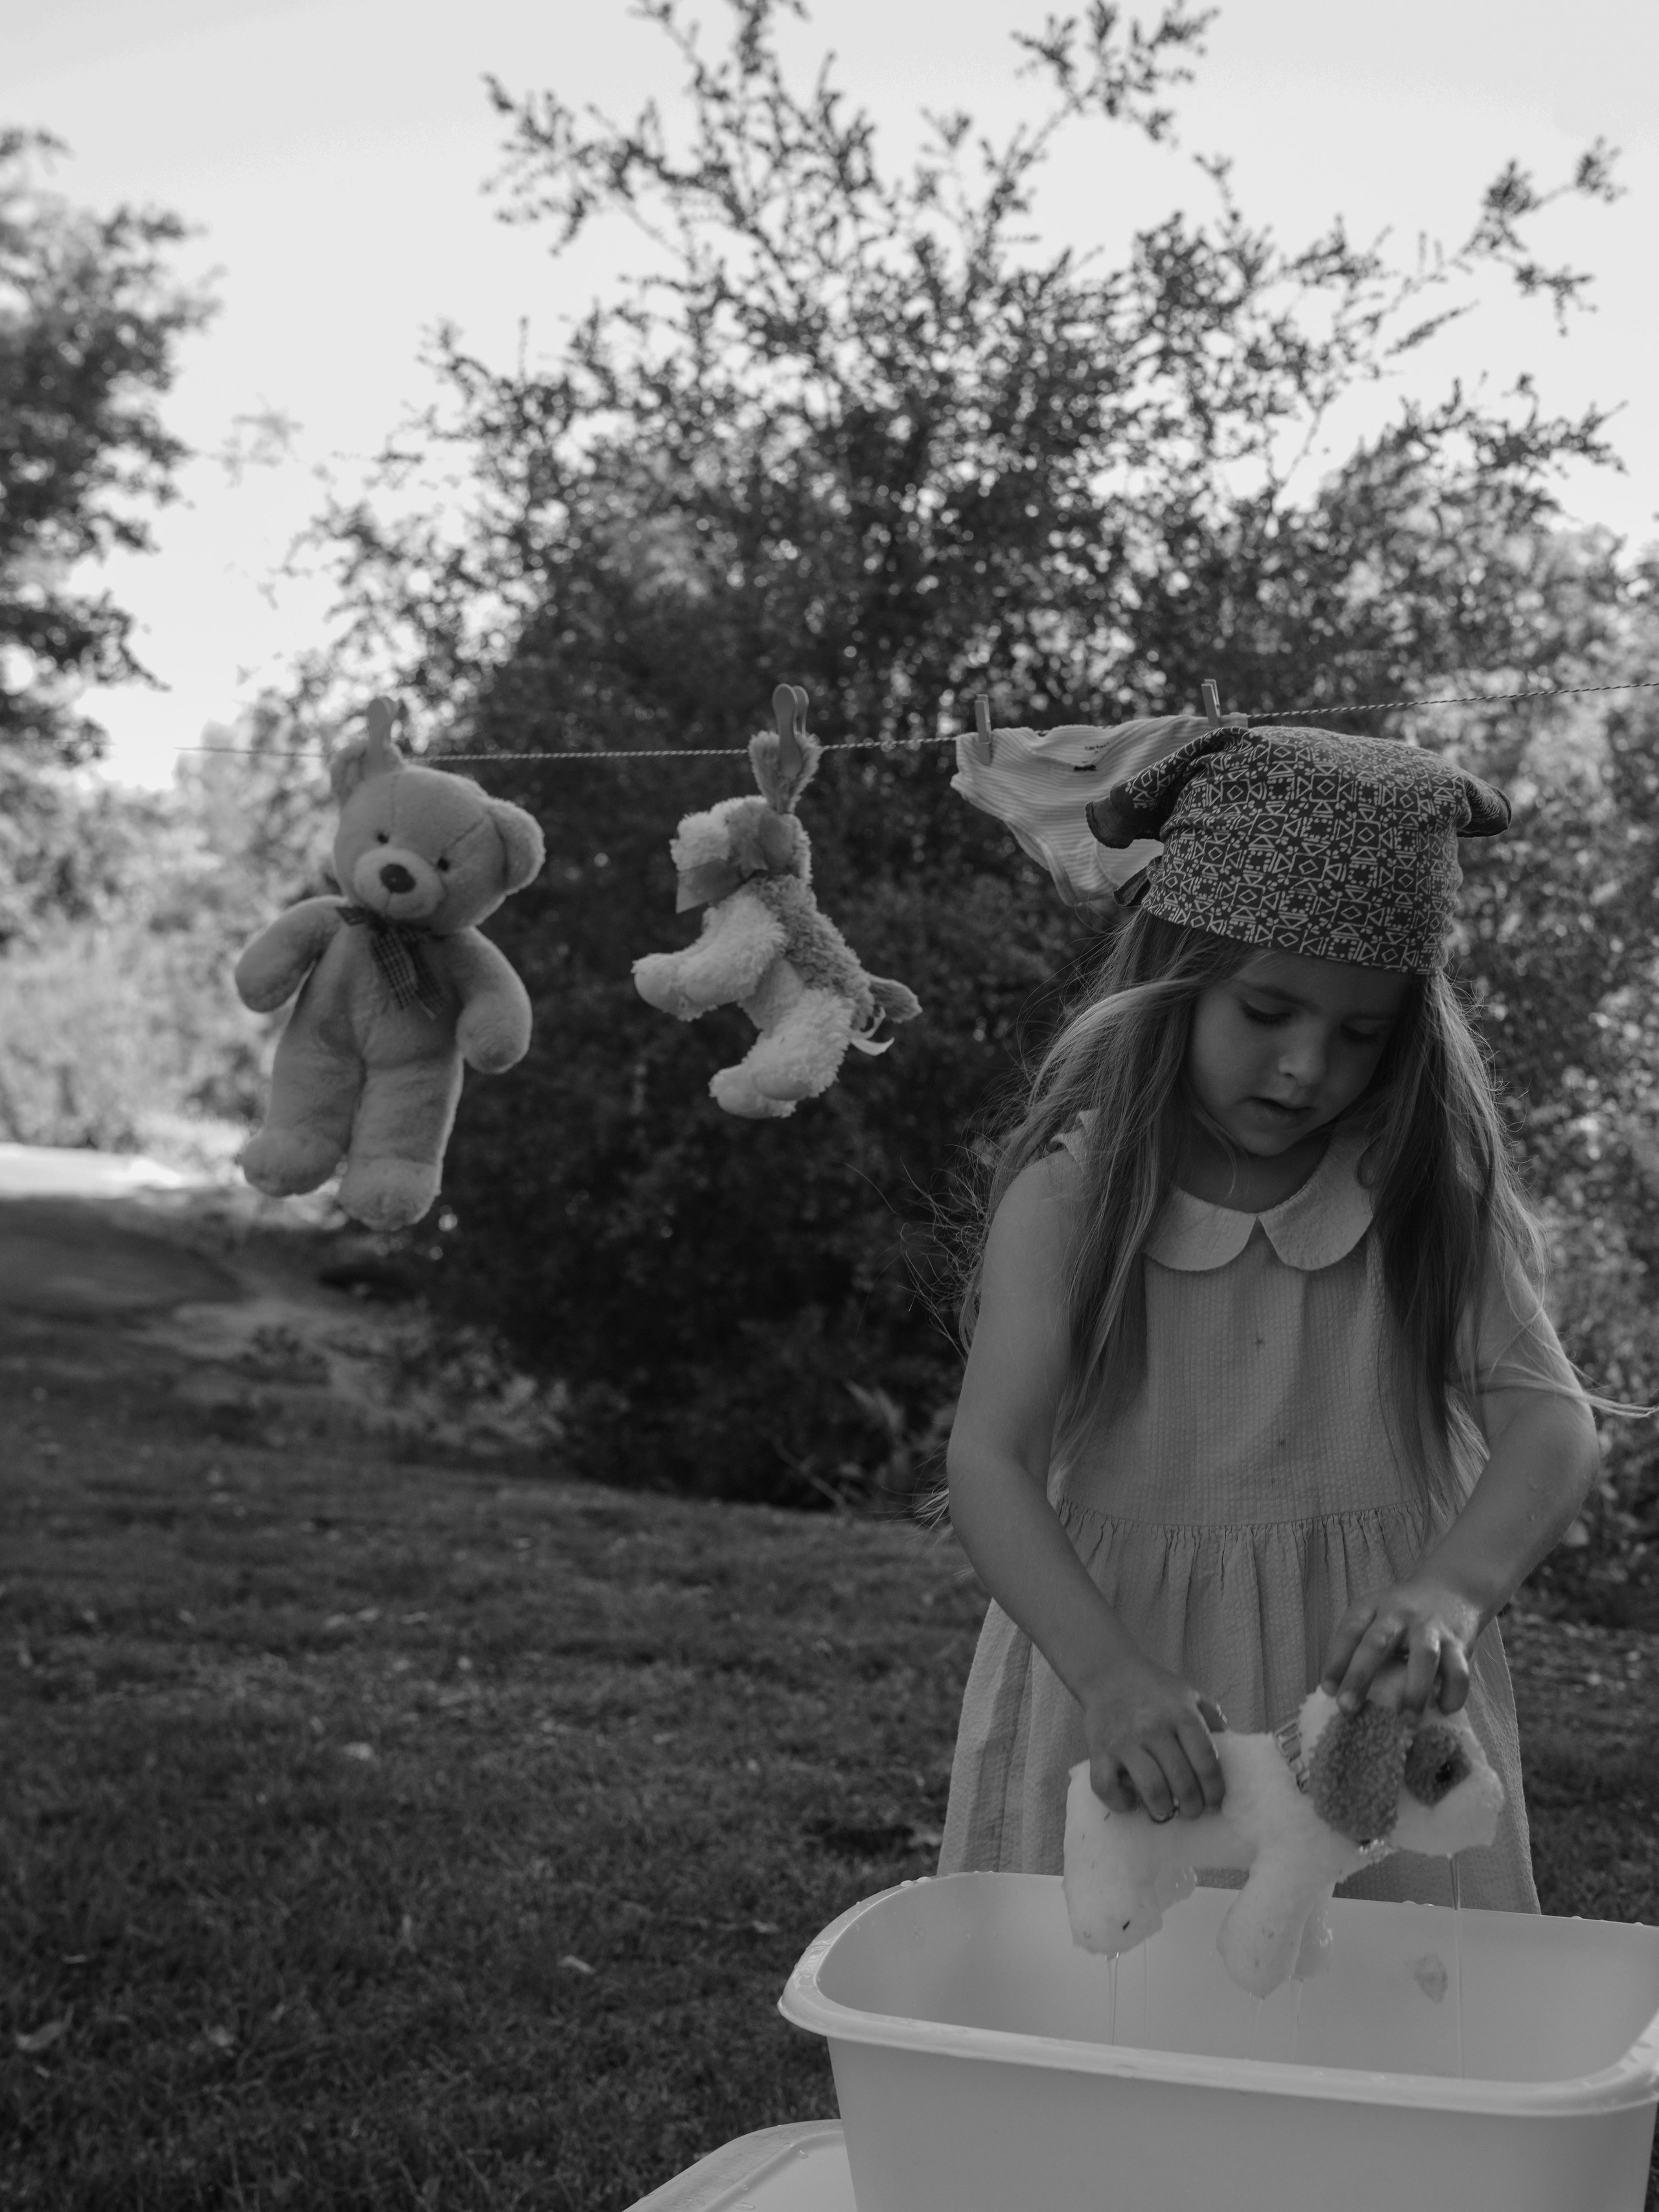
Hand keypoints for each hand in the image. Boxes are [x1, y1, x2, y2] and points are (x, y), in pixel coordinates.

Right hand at [1079, 1653, 1226, 1822]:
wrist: (1108, 1672)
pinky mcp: (1099, 1751)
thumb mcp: (1189, 1694)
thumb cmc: (1154, 1688)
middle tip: (1193, 1811)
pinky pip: (1108, 1787)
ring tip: (1166, 1811)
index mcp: (1181, 1715)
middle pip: (1182, 1780)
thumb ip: (1212, 1719)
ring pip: (1151, 1789)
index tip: (1215, 1801)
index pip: (1206, 1761)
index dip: (1215, 1789)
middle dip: (1192, 1806)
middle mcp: (1154, 1728)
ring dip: (1163, 1810)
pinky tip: (1131, 1800)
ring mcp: (1124, 1741)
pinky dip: (1121, 1802)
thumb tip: (1232, 1749)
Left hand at [1320, 1579, 1481, 1720]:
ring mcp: (1430, 1627)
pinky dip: (1453, 1693)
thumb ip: (1362, 1642)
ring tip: (1407, 1721)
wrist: (1451, 1586)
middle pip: (1377, 1643)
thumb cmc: (1404, 1612)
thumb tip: (1340, 1690)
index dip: (1336, 1660)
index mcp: (1373, 1607)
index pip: (1349, 1631)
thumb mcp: (1377, 1613)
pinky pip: (1458, 1670)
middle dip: (1360, 1676)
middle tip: (1348, 1708)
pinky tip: (1445, 1708)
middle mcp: (1399, 1614)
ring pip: (1424, 1657)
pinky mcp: (1458, 1642)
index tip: (1327, 1689)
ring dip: (1415, 1691)